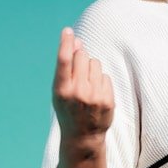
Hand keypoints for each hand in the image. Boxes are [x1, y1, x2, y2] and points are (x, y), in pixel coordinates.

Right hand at [52, 27, 113, 141]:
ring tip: (87, 85)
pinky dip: (101, 81)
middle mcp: (77, 92)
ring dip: (91, 69)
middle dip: (81, 56)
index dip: (66, 44)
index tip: (68, 31)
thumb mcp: (60, 91)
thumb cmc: (68, 109)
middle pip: (83, 56)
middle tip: (78, 71)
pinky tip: (96, 94)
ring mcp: (94, 96)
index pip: (64, 61)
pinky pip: (105, 76)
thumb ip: (67, 68)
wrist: (82, 136)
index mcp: (61, 90)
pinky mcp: (108, 100)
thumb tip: (77, 42)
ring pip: (95, 63)